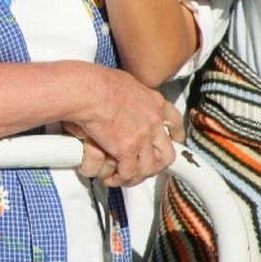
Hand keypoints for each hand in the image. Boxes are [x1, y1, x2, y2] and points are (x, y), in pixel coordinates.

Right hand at [66, 66, 182, 186]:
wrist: (85, 90)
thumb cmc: (95, 82)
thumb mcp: (124, 82)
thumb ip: (131, 95)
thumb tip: (122, 99)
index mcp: (154, 102)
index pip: (174, 122)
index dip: (174, 136)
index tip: (172, 142)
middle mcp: (153, 121)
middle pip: (166, 153)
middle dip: (155, 165)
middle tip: (142, 169)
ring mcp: (142, 137)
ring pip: (148, 167)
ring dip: (136, 177)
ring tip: (122, 179)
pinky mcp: (126, 149)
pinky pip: (129, 172)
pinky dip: (121, 179)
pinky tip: (111, 179)